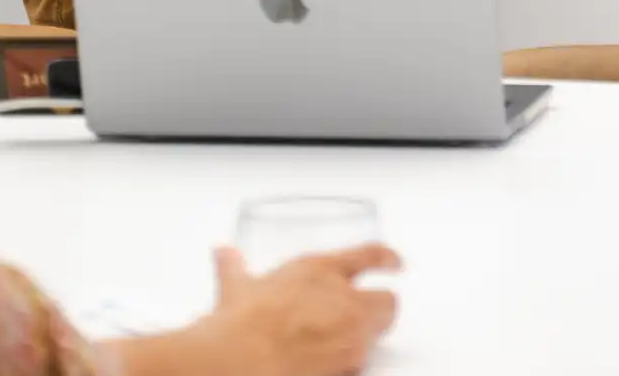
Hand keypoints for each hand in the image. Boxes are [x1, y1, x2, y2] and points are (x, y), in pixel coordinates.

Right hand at [210, 243, 399, 375]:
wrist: (245, 359)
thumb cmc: (244, 322)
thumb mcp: (236, 286)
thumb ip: (233, 266)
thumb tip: (223, 253)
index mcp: (318, 268)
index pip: (368, 254)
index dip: (387, 257)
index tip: (396, 261)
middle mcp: (343, 297)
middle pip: (387, 301)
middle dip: (382, 307)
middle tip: (368, 313)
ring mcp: (351, 333)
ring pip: (378, 334)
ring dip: (365, 337)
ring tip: (343, 343)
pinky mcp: (352, 364)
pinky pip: (362, 362)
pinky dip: (352, 362)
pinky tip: (333, 363)